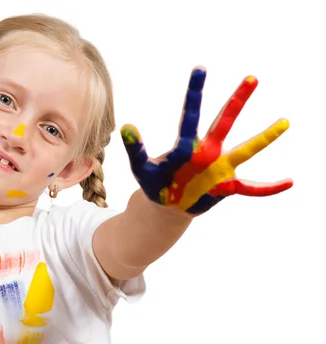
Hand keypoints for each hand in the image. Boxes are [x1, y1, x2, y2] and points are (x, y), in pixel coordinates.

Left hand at [120, 66, 291, 214]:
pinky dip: (268, 188)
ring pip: (245, 150)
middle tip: (251, 78)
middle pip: (224, 122)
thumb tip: (125, 126)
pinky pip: (251, 187)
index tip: (200, 68)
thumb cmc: (155, 183)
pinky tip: (288, 182)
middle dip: (237, 102)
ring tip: (284, 122)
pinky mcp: (225, 187)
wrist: (167, 205)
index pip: (191, 116)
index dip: (195, 93)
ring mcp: (219, 168)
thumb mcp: (141, 168)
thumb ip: (135, 148)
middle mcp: (207, 152)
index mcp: (186, 146)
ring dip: (264, 138)